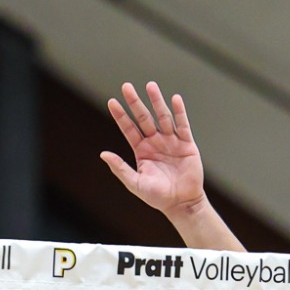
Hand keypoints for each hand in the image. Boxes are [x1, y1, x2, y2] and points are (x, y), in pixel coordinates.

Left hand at [100, 81, 205, 216]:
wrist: (181, 203)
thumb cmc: (157, 196)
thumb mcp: (135, 183)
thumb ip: (120, 168)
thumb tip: (103, 154)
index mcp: (141, 150)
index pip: (128, 129)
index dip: (120, 116)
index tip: (111, 101)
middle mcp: (155, 142)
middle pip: (143, 118)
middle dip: (135, 102)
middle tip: (126, 86)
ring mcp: (171, 141)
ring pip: (162, 117)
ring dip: (156, 101)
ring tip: (150, 85)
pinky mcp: (187, 144)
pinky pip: (182, 125)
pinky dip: (179, 112)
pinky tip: (175, 99)